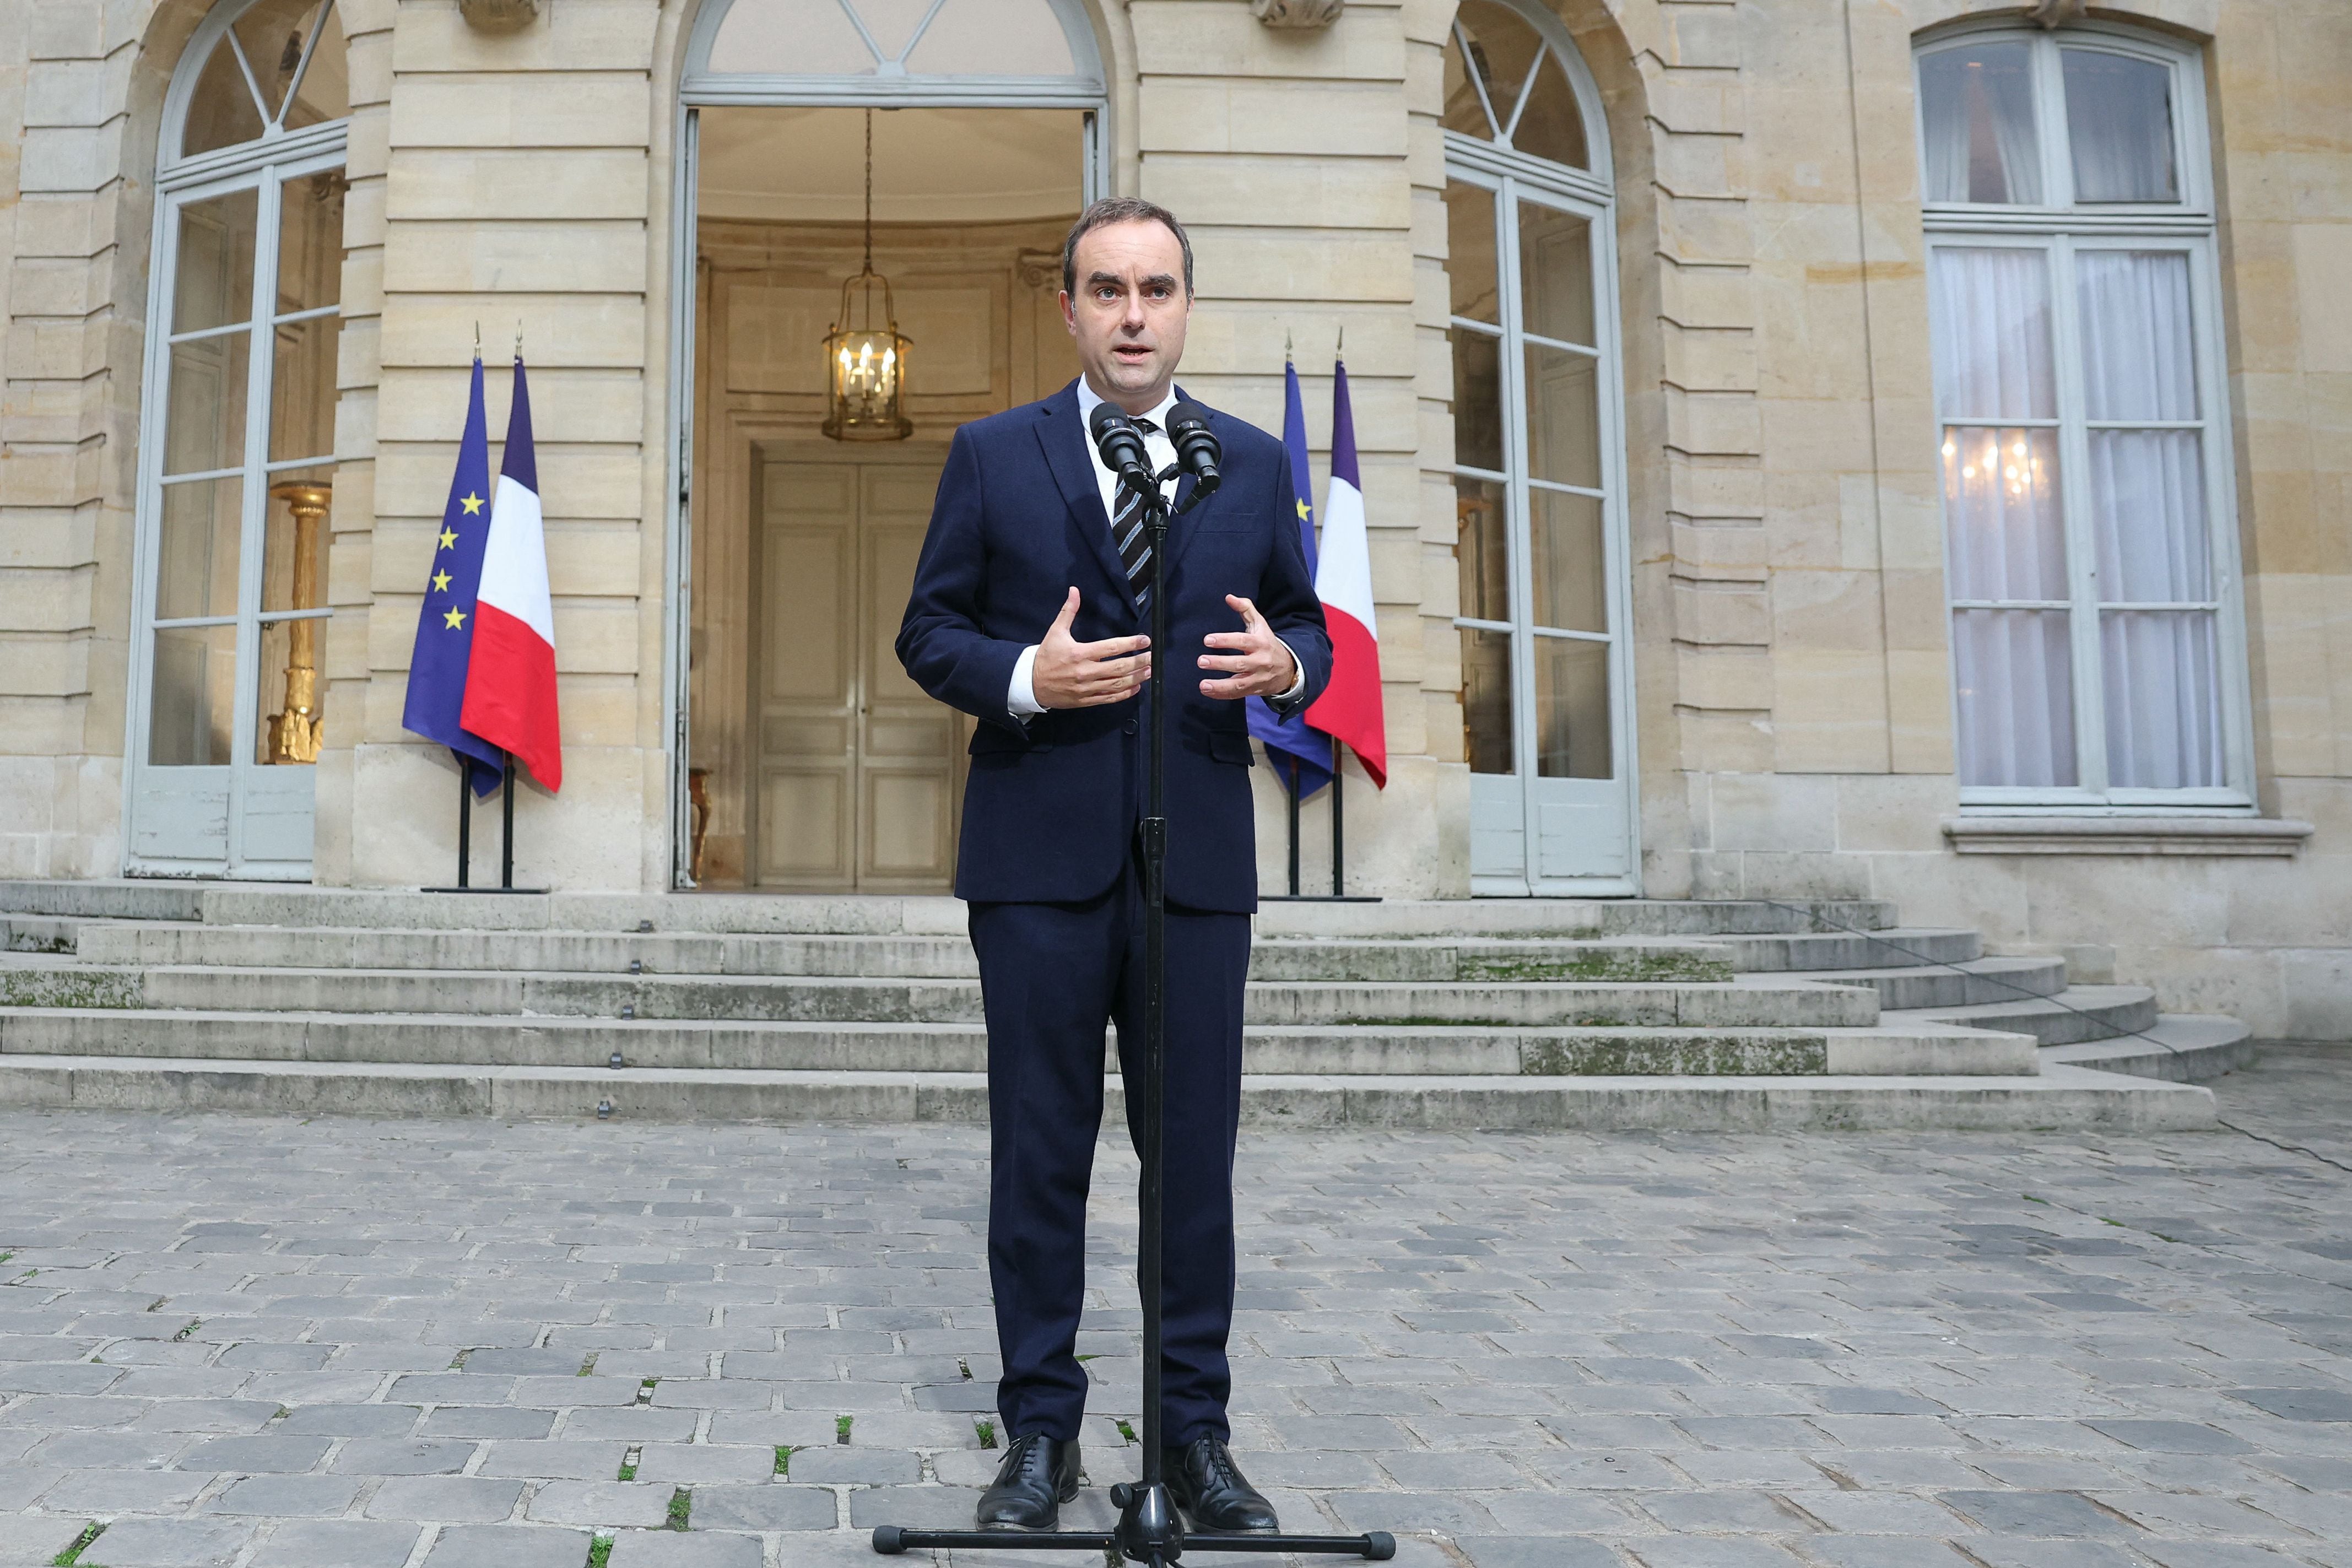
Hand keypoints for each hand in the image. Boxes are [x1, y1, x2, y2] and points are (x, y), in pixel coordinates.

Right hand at [1031, 587, 1150, 708]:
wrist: (1031, 683)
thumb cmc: (1046, 656)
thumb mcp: (1055, 631)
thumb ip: (1068, 611)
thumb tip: (1074, 591)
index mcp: (1080, 653)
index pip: (1111, 648)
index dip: (1131, 644)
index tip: (1145, 640)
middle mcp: (1085, 672)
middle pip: (1119, 667)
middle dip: (1139, 662)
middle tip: (1152, 657)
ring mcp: (1087, 688)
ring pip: (1117, 684)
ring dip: (1136, 678)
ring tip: (1149, 671)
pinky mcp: (1086, 700)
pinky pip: (1109, 699)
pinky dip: (1124, 694)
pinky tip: (1136, 688)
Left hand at [1198, 594, 1298, 700]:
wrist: (1288, 669)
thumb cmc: (1267, 643)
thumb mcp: (1260, 625)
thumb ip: (1245, 609)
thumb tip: (1229, 597)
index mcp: (1260, 643)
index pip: (1242, 641)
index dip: (1225, 640)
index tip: (1207, 640)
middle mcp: (1260, 661)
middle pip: (1239, 663)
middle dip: (1219, 663)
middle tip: (1201, 661)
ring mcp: (1257, 678)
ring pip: (1239, 684)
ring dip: (1219, 686)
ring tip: (1203, 684)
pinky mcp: (1254, 690)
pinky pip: (1237, 695)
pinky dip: (1222, 694)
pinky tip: (1208, 691)